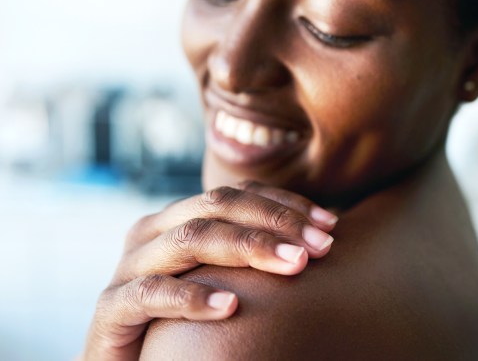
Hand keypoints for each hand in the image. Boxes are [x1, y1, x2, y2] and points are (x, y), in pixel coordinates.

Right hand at [82, 181, 337, 360]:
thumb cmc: (184, 318)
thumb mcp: (221, 278)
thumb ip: (253, 256)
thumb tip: (322, 241)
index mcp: (179, 219)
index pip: (238, 194)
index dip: (285, 204)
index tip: (330, 225)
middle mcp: (153, 233)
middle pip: (218, 206)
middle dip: (275, 222)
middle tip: (320, 247)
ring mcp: (130, 266)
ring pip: (190, 239)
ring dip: (247, 248)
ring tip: (293, 265)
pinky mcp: (112, 308)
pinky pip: (152, 293)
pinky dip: (193, 298)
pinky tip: (231, 307)